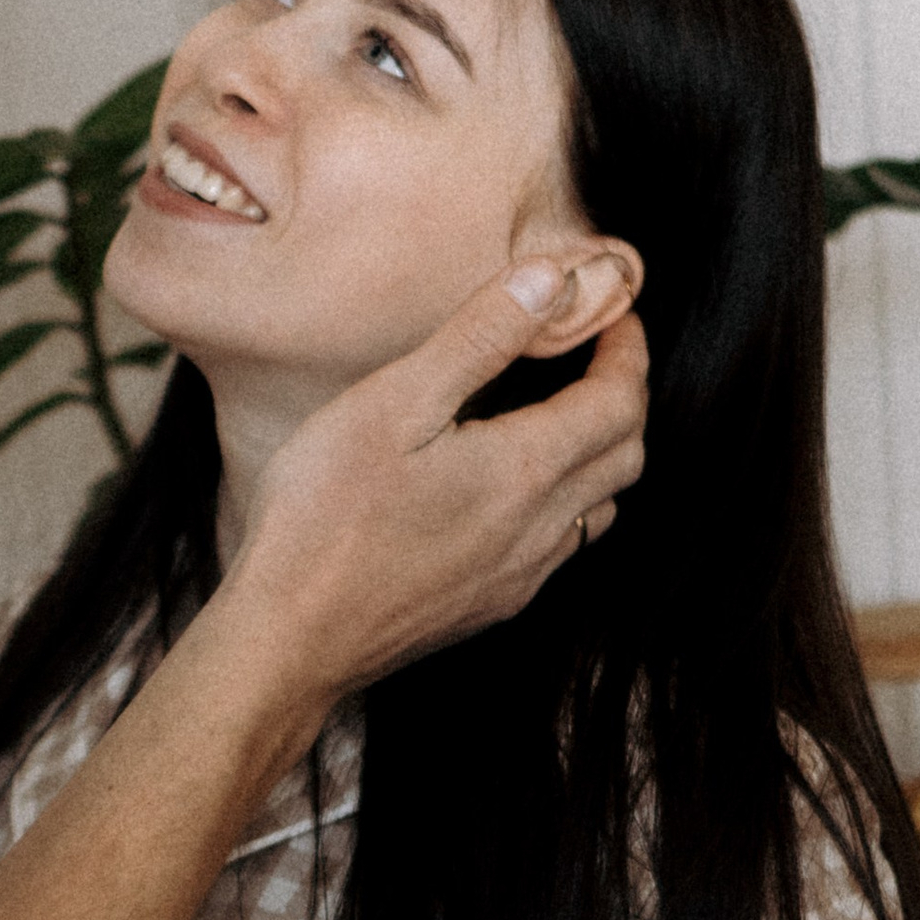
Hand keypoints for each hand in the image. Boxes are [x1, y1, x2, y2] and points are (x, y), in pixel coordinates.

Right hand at [223, 265, 647, 707]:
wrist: (291, 638)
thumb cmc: (325, 516)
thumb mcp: (395, 401)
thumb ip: (480, 336)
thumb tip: (555, 281)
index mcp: (526, 469)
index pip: (619, 401)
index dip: (628, 351)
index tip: (616, 316)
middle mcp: (539, 529)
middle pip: (625, 455)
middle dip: (624, 397)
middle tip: (597, 357)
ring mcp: (518, 577)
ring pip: (599, 508)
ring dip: (601, 454)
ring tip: (566, 416)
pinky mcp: (488, 608)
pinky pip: (559, 550)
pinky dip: (566, 505)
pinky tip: (518, 493)